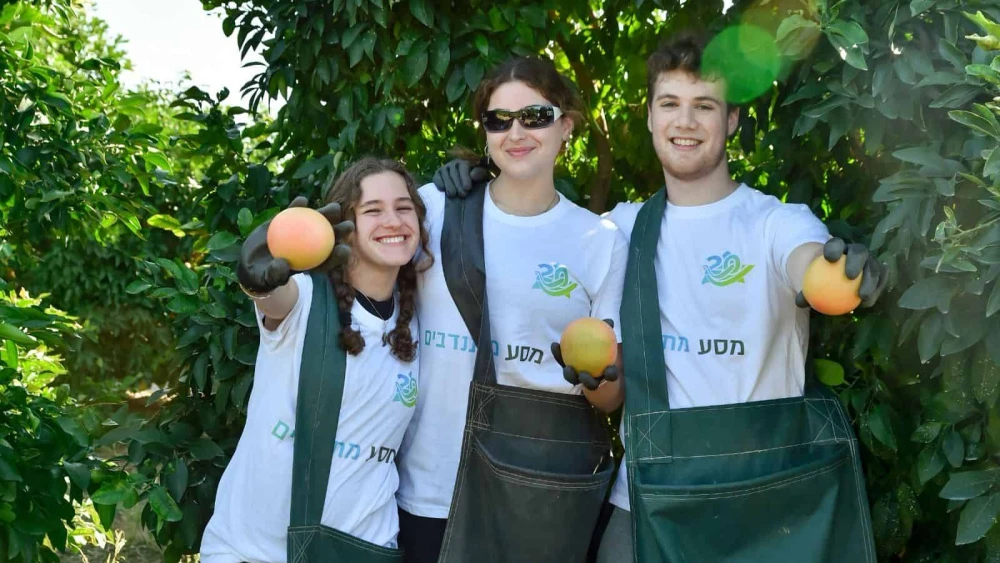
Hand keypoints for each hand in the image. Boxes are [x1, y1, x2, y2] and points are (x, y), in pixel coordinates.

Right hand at [237, 196, 354, 294]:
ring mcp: (299, 232)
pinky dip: (297, 206)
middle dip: (341, 232)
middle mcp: (308, 246)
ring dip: (327, 214)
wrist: (251, 262)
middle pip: (328, 238)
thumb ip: (275, 274)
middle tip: (348, 226)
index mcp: (310, 262)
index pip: (328, 260)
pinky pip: (293, 212)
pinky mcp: (287, 222)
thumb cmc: (262, 275)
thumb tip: (283, 265)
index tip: (345, 249)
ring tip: (335, 208)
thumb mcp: (267, 278)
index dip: (339, 255)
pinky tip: (301, 200)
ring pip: (315, 222)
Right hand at [432, 158, 491, 198]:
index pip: (463, 168)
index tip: (468, 188)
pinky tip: (443, 190)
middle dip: (458, 185)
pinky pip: (437, 178)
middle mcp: (453, 163)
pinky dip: (439, 183)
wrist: (464, 187)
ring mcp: (444, 168)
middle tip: (463, 195)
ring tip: (453, 195)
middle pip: (454, 173)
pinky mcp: (437, 174)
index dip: (465, 178)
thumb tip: (472, 175)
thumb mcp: (481, 177)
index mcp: (464, 162)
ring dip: (449, 186)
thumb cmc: (475, 181)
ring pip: (445, 176)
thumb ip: (479, 174)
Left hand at [551, 319, 619, 390]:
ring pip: (573, 380)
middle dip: (587, 382)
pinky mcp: (566, 370)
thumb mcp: (605, 337)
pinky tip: (554, 344)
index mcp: (606, 373)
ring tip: (567, 367)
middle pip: (591, 384)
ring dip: (570, 375)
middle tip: (583, 374)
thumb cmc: (600, 343)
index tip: (610, 370)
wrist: (588, 348)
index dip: (611, 374)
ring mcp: (578, 377)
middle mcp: (593, 379)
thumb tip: (609, 320)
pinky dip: (558, 355)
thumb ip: (608, 330)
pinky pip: (562, 363)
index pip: (611, 375)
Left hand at [795, 238, 886, 308]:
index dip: (834, 248)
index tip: (830, 259)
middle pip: (859, 251)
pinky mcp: (879, 271)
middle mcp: (856, 250)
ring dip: (869, 281)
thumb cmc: (820, 282)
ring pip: (873, 267)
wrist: (837, 281)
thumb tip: (799, 303)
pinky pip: (880, 281)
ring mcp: (870, 260)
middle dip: (856, 260)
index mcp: (838, 248)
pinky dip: (875, 291)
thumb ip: (805, 292)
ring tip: (862, 296)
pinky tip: (867, 303)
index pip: (836, 244)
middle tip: (849, 276)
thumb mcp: (811, 286)